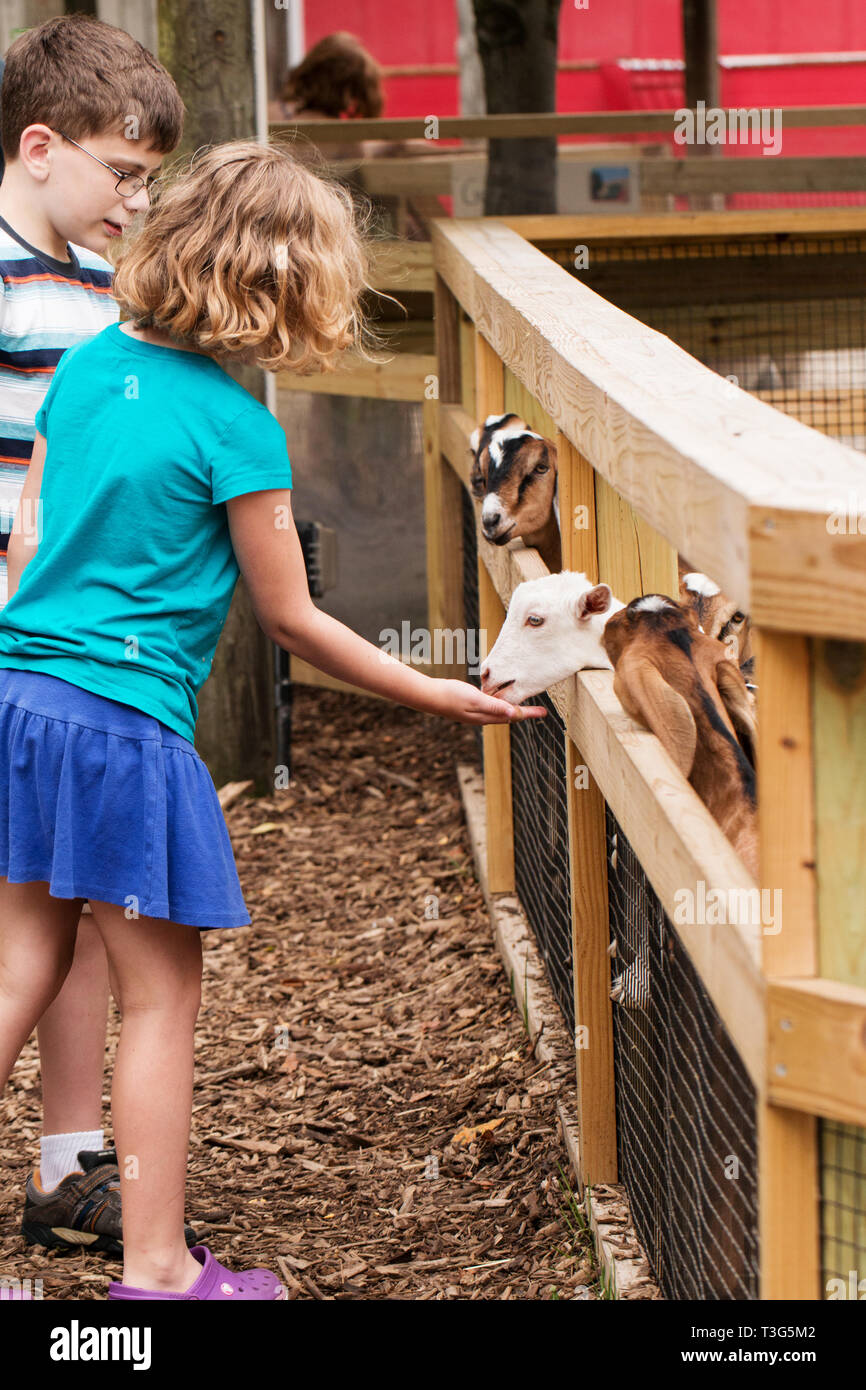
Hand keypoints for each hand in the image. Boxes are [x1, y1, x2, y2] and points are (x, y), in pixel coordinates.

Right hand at [431, 678, 548, 725]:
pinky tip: (500, 699)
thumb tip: (514, 714)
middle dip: (524, 713)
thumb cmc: (452, 696)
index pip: (513, 716)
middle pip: (509, 716)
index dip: (529, 713)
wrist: (430, 696)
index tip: (544, 712)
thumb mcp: (476, 700)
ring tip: (524, 706)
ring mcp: (476, 712)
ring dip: (513, 709)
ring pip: (500, 712)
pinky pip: (490, 707)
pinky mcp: (469, 706)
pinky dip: (500, 704)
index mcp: (486, 716)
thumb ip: (495, 707)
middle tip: (539, 711)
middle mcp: (483, 717)